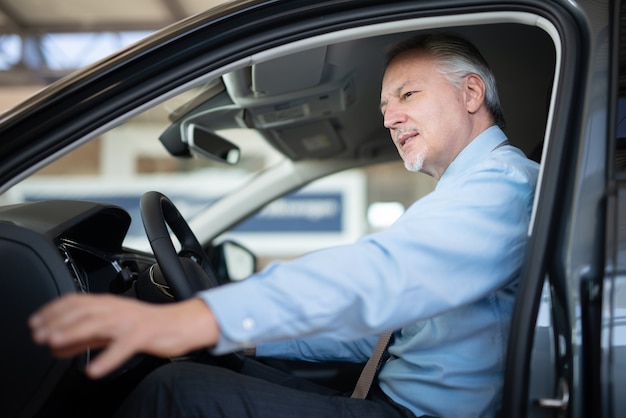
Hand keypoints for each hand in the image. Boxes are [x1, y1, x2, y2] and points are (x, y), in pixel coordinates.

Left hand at [29, 294, 219, 378]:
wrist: (181, 325)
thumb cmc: (149, 326)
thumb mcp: (113, 329)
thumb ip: (86, 336)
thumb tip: (58, 345)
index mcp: (110, 304)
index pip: (76, 301)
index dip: (53, 310)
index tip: (37, 322)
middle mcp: (118, 309)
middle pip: (84, 310)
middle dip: (58, 321)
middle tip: (41, 334)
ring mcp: (131, 321)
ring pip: (99, 323)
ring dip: (75, 333)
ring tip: (56, 343)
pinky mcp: (144, 334)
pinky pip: (123, 347)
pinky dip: (107, 358)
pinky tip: (94, 370)